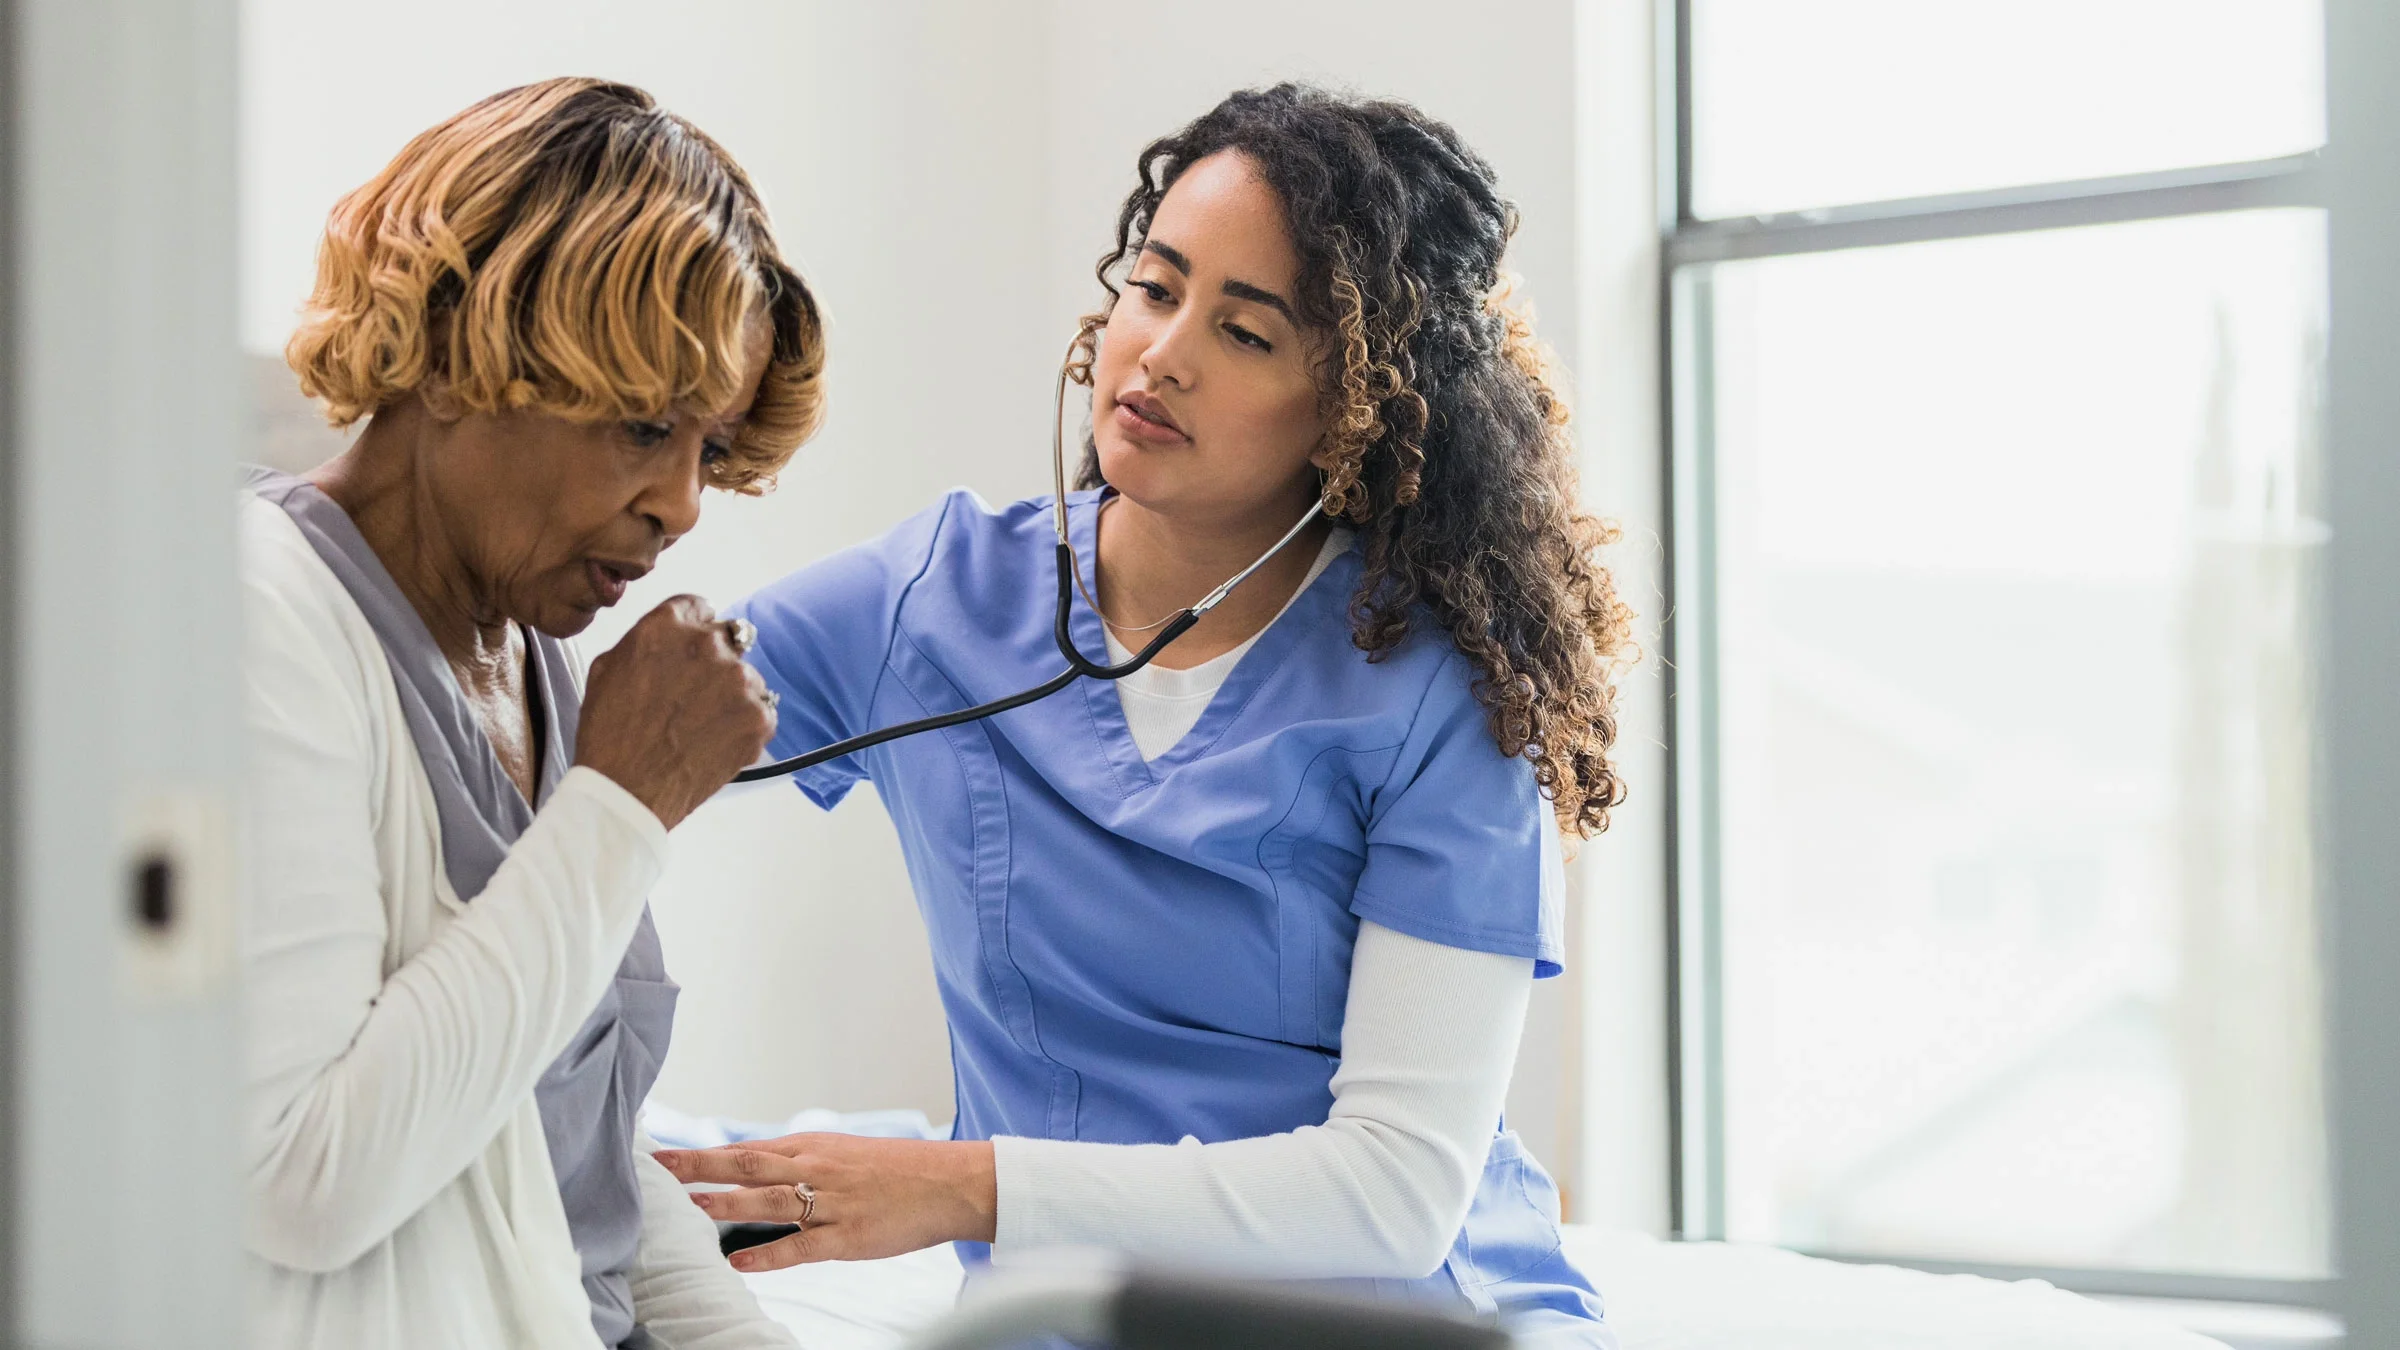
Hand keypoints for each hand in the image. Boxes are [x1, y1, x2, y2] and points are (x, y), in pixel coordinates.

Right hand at [575, 596, 774, 829]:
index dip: (694, 629)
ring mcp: (739, 681)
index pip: (698, 607)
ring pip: (746, 677)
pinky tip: (715, 741)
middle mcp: (709, 645)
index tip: (693, 650)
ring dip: (731, 695)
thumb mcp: (608, 667)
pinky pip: (762, 711)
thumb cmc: (611, 736)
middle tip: (694, 697)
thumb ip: (647, 639)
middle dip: (714, 663)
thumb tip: (671, 632)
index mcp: (668, 626)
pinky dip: (745, 725)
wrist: (627, 792)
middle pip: (727, 639)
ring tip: (700, 727)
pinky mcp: (759, 716)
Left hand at [652, 1134, 997, 1269]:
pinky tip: (738, 1261)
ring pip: (769, 1200)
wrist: (949, 1182)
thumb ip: (800, 1161)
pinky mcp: (848, 1236)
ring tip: (689, 1206)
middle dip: (699, 1165)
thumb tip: (753, 1168)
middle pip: (747, 1162)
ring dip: (726, 1202)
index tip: (663, 1154)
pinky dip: (767, 1254)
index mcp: (813, 1146)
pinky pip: (801, 1246)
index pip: (746, 1148)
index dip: (703, 1153)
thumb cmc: (896, 1169)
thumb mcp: (844, 1153)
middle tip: (658, 1166)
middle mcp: (816, 1168)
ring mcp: (832, 1202)